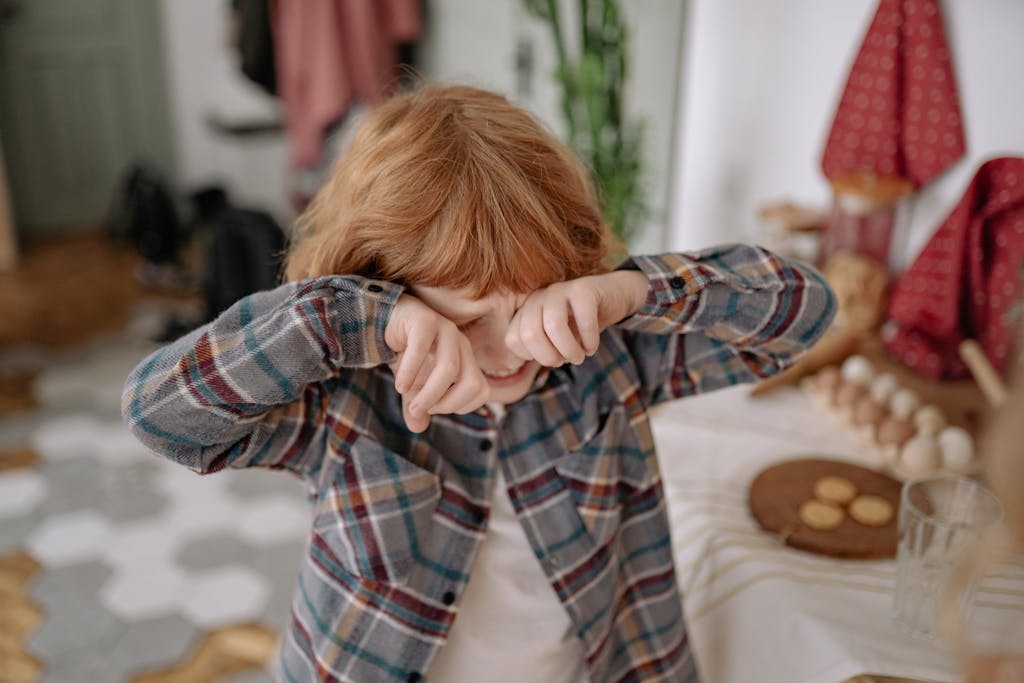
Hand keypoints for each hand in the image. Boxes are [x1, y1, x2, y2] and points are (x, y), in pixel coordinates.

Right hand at [384, 294, 489, 431]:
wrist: (386, 323)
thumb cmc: (406, 355)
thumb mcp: (412, 387)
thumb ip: (416, 407)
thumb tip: (418, 428)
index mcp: (466, 360)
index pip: (481, 391)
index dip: (459, 406)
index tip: (433, 409)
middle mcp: (461, 344)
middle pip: (473, 382)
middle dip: (447, 404)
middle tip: (422, 410)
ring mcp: (446, 330)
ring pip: (449, 367)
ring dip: (430, 393)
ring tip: (411, 405)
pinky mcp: (425, 319)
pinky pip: (422, 348)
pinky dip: (411, 371)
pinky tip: (400, 385)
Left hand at [505, 271, 646, 366]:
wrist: (611, 297)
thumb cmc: (578, 324)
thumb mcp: (554, 339)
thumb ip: (533, 349)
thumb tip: (513, 366)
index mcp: (526, 310)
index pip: (514, 340)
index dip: (534, 357)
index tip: (553, 357)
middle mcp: (538, 298)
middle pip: (530, 334)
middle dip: (549, 357)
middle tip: (566, 361)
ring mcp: (560, 290)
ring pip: (554, 326)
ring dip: (569, 350)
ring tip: (580, 357)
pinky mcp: (583, 289)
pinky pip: (583, 320)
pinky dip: (590, 341)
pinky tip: (592, 347)